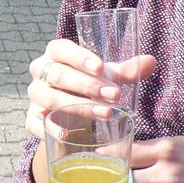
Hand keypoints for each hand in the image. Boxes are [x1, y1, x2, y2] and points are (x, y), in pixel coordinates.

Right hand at [25, 39, 156, 139]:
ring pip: (50, 97)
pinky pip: (36, 122)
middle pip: (58, 74)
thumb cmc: (89, 88)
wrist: (71, 116)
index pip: (61, 49)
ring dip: (79, 105)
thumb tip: (151, 61)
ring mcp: (35, 95)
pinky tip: (68, 134)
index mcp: (56, 54)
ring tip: (106, 113)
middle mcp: (41, 71)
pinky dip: (50, 128)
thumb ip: (126, 71)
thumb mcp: (106, 78)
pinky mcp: (31, 118)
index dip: (79, 57)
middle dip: (88, 85)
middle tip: (114, 95)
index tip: (100, 68)